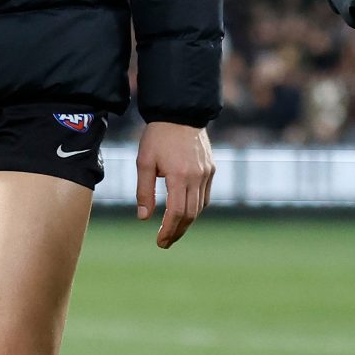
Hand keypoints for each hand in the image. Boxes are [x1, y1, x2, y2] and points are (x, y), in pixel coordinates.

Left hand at [134, 121, 213, 248]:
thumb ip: (144, 191)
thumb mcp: (144, 162)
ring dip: (187, 222)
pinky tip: (184, 212)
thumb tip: (144, 218)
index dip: (169, 230)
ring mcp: (207, 173)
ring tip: (172, 230)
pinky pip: (205, 195)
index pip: (177, 212)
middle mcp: (197, 176)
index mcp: (179, 175)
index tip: (160, 241)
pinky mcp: (211, 169)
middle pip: (190, 214)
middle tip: (164, 242)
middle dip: (177, 231)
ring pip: (200, 207)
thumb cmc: (157, 136)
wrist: (179, 112)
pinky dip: (195, 208)